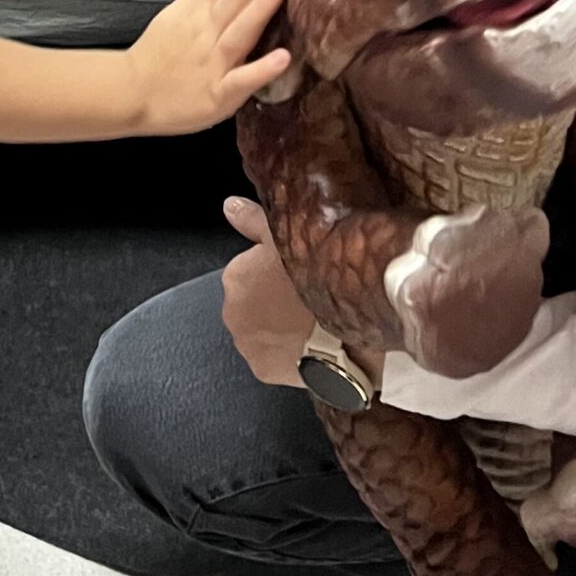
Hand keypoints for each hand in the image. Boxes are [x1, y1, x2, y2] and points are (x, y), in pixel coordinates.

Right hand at [128, 0, 289, 134]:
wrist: (130, 95)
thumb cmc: (158, 54)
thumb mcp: (174, 14)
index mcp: (192, 12)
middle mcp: (203, 33)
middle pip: (231, 0)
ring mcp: (211, 64)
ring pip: (238, 33)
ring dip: (258, 9)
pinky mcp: (218, 95)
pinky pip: (241, 81)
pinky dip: (261, 70)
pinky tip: (283, 57)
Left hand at [218, 196, 313, 387]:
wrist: (346, 329)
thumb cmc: (320, 278)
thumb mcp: (287, 235)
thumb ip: (252, 219)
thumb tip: (229, 205)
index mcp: (236, 276)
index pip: (251, 271)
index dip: (277, 272)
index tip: (299, 275)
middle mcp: (232, 311)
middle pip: (254, 302)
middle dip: (274, 301)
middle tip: (307, 299)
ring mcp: (247, 344)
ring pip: (263, 331)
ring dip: (280, 327)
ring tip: (313, 323)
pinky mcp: (263, 370)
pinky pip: (274, 359)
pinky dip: (288, 353)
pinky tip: (312, 344)